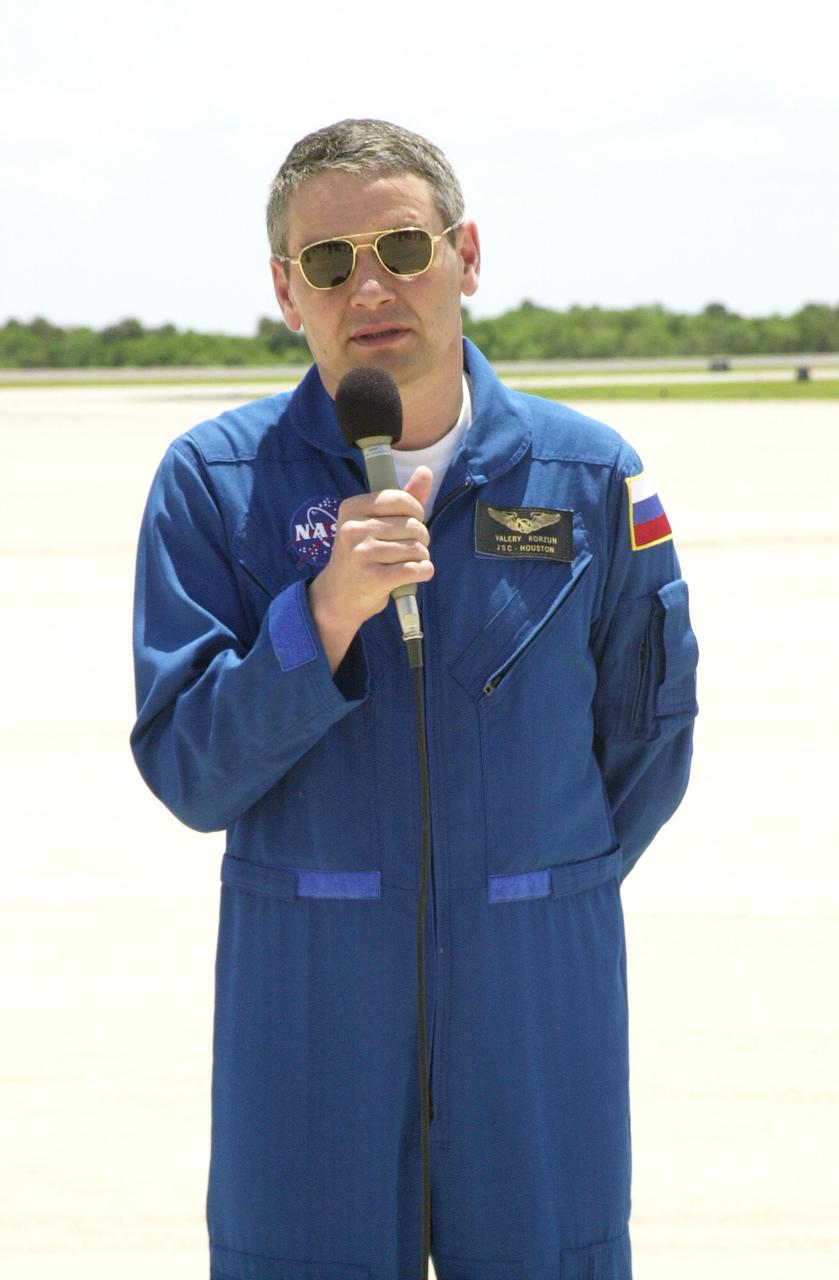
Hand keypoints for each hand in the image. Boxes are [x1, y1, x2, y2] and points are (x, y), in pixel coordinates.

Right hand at [308, 466, 433, 671]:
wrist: (339, 596)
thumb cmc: (362, 554)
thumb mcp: (374, 522)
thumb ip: (402, 498)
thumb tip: (426, 471)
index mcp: (352, 507)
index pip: (401, 500)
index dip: (416, 512)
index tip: (411, 523)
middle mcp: (354, 529)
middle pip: (413, 525)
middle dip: (421, 538)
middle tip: (410, 548)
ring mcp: (362, 554)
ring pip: (417, 548)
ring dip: (421, 557)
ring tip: (408, 562)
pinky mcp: (374, 578)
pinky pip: (415, 569)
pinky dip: (424, 572)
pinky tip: (416, 574)